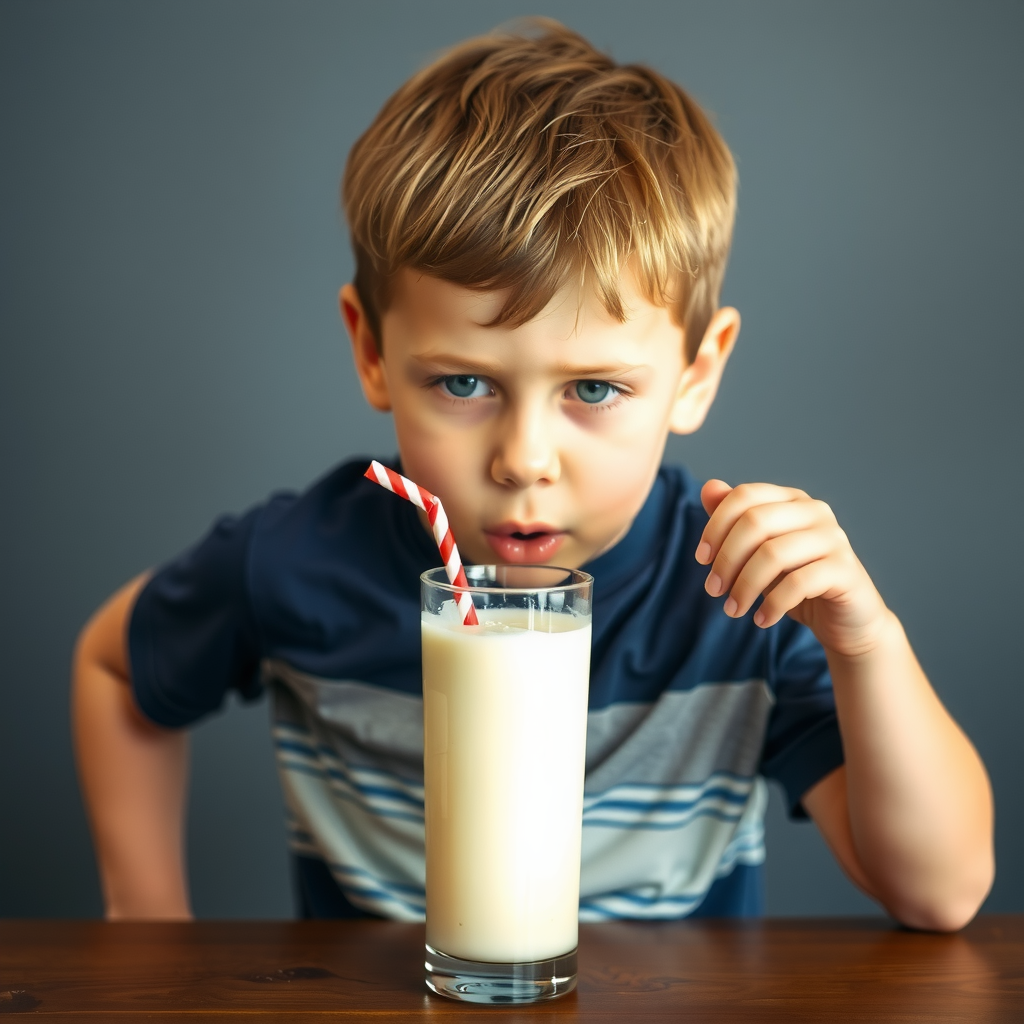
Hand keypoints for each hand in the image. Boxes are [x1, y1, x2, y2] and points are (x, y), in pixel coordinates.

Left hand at [695, 480, 888, 659]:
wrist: (844, 619)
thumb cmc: (795, 580)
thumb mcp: (758, 552)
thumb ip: (734, 521)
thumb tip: (708, 488)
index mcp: (791, 499)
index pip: (744, 496)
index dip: (715, 526)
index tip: (701, 559)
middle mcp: (815, 511)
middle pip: (755, 522)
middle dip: (726, 559)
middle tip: (713, 590)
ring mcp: (834, 538)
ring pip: (774, 554)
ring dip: (745, 586)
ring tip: (733, 609)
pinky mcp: (845, 570)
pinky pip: (798, 583)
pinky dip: (772, 604)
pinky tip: (761, 619)